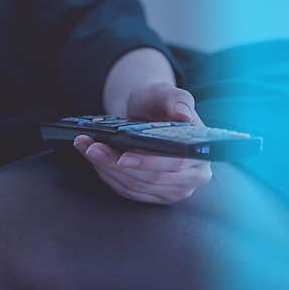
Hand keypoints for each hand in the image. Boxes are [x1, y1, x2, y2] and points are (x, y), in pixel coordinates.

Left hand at [75, 82, 212, 204]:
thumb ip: (177, 100)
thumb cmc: (160, 103)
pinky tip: (94, 159)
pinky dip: (106, 174)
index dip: (147, 163)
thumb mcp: (167, 93)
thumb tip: (183, 115)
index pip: (175, 164)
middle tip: (92, 147)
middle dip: (115, 163)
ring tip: (87, 148)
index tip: (122, 157)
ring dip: (105, 168)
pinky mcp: (153, 195)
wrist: (149, 113)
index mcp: (201, 154)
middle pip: (149, 179)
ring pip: (133, 186)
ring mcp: (173, 190)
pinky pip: (126, 190)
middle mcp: (192, 177)